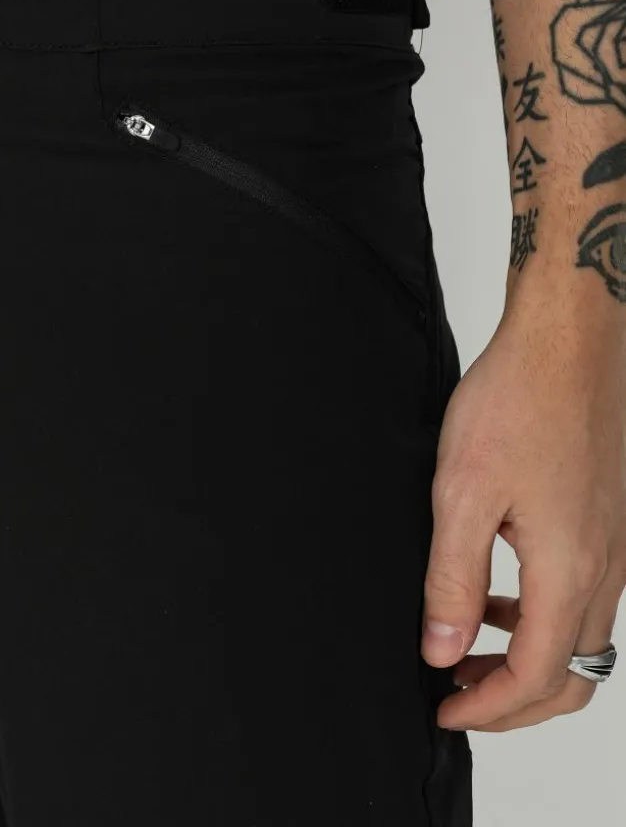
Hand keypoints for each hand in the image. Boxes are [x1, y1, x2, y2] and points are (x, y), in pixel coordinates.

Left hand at [421, 298, 625, 730]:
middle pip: (572, 676)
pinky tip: (498, 591)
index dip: (488, 709)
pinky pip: (584, 598)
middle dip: (513, 702)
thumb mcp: (462, 495)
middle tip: (455, 694)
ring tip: (467, 647)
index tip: (442, 709)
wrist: (566, 342)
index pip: (538, 678)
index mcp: (569, 570)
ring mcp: (615, 546)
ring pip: (581, 641)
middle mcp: (605, 568)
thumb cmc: (517, 402)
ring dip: (528, 660)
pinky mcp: (608, 523)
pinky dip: (542, 617)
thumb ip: (453, 580)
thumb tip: (443, 649)